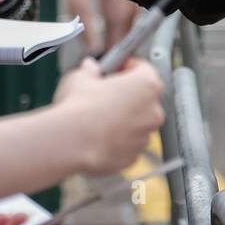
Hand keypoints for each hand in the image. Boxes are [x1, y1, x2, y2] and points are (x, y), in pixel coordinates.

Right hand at [54, 58, 163, 174]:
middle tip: (105, 94)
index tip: (116, 69)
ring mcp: (145, 136)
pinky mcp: (134, 156)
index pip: (144, 69)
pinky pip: (128, 144)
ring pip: (137, 124)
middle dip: (127, 96)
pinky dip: (118, 141)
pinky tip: (98, 136)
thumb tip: (90, 68)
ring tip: (98, 118)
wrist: (71, 142)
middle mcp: (153, 111)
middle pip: (144, 98)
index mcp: (147, 85)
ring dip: (124, 120)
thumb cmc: (79, 107)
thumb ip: (90, 70)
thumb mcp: (81, 77)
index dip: (127, 67)